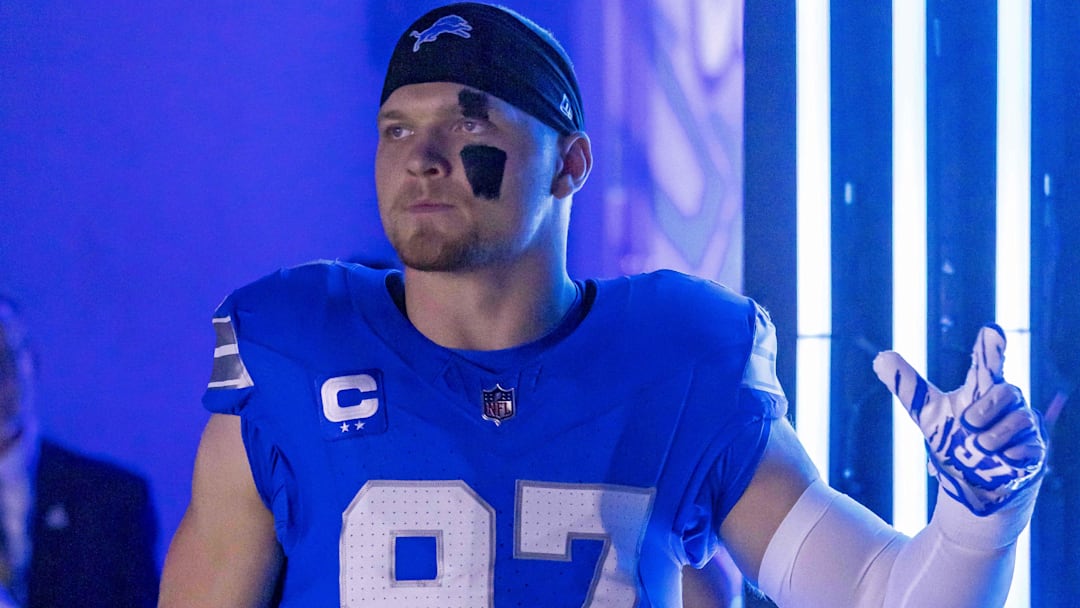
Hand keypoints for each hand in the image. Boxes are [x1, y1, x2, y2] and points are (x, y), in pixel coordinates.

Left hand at [873, 324, 1045, 514]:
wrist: (973, 481)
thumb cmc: (954, 438)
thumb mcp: (927, 413)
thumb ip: (907, 387)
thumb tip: (880, 358)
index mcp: (980, 388)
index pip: (987, 362)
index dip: (990, 346)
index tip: (991, 329)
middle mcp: (1006, 402)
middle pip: (1006, 390)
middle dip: (985, 408)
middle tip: (967, 424)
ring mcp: (1023, 424)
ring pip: (1018, 419)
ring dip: (993, 436)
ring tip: (980, 446)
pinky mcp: (1035, 449)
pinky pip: (1030, 446)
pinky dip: (1012, 454)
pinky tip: (1004, 459)